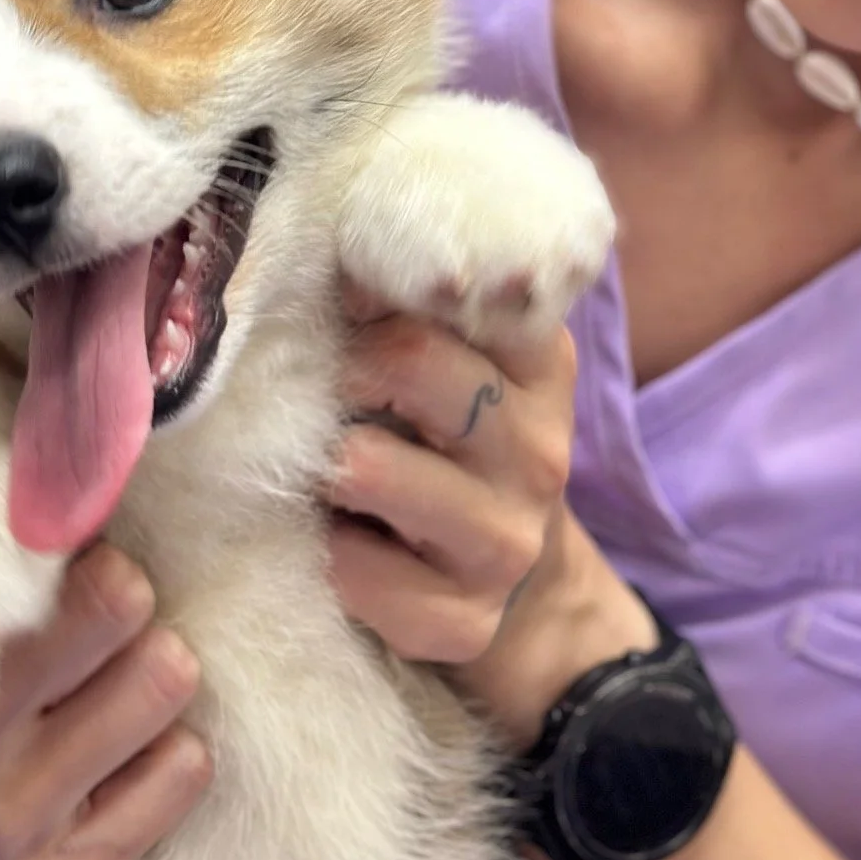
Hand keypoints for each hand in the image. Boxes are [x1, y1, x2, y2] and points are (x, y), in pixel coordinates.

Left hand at [327, 288, 653, 743]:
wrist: (515, 583)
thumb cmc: (459, 442)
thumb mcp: (465, 363)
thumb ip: (418, 305)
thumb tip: (326, 239)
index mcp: (541, 362)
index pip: (467, 288)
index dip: (384, 279)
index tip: (345, 288)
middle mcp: (538, 448)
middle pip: (408, 359)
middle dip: (340, 363)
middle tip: (319, 380)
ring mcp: (505, 540)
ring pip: (367, 465)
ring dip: (321, 459)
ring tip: (319, 462)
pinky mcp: (464, 620)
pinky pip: (349, 567)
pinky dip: (322, 547)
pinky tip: (334, 538)